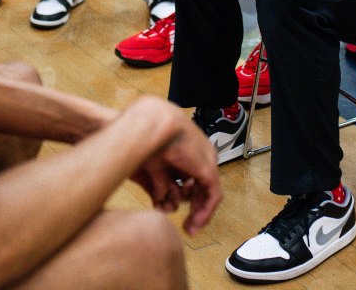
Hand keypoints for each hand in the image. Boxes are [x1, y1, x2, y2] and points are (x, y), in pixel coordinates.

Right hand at [128, 99, 221, 234]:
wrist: (146, 126)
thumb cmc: (142, 143)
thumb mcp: (153, 170)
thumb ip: (160, 186)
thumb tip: (163, 205)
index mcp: (185, 151)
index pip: (190, 178)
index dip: (183, 196)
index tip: (174, 209)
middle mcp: (198, 155)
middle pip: (200, 185)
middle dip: (194, 208)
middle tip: (188, 227)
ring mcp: (205, 160)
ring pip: (209, 191)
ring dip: (200, 212)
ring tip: (191, 227)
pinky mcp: (207, 167)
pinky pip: (213, 194)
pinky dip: (206, 210)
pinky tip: (195, 222)